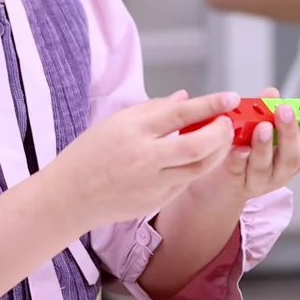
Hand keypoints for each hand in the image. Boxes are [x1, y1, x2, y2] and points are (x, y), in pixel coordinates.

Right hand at [56, 90, 239, 229]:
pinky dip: (196, 168)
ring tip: (220, 138)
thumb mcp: (117, 121)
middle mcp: (145, 159)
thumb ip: (154, 109)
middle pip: (198, 147)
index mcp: (133, 131)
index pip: (180, 114)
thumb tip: (186, 99)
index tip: (230, 97)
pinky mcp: (156, 202)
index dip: (210, 104)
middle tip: (228, 122)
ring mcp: (152, 184)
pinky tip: (197, 158)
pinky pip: (185, 182)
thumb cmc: (90, 154)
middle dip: (221, 133)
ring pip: (199, 169)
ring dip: (217, 152)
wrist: (69, 197)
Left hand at [185, 87, 299, 211]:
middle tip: (285, 110)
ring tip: (262, 126)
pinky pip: (239, 171)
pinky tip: (238, 147)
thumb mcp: (261, 126)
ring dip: (265, 145)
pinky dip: (239, 158)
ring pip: (266, 167)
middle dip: (290, 133)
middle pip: (294, 158)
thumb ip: (267, 109)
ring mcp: (260, 180)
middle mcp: (282, 170)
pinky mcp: (236, 183)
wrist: (220, 181)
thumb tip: (272, 94)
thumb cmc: (248, 148)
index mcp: (296, 154)